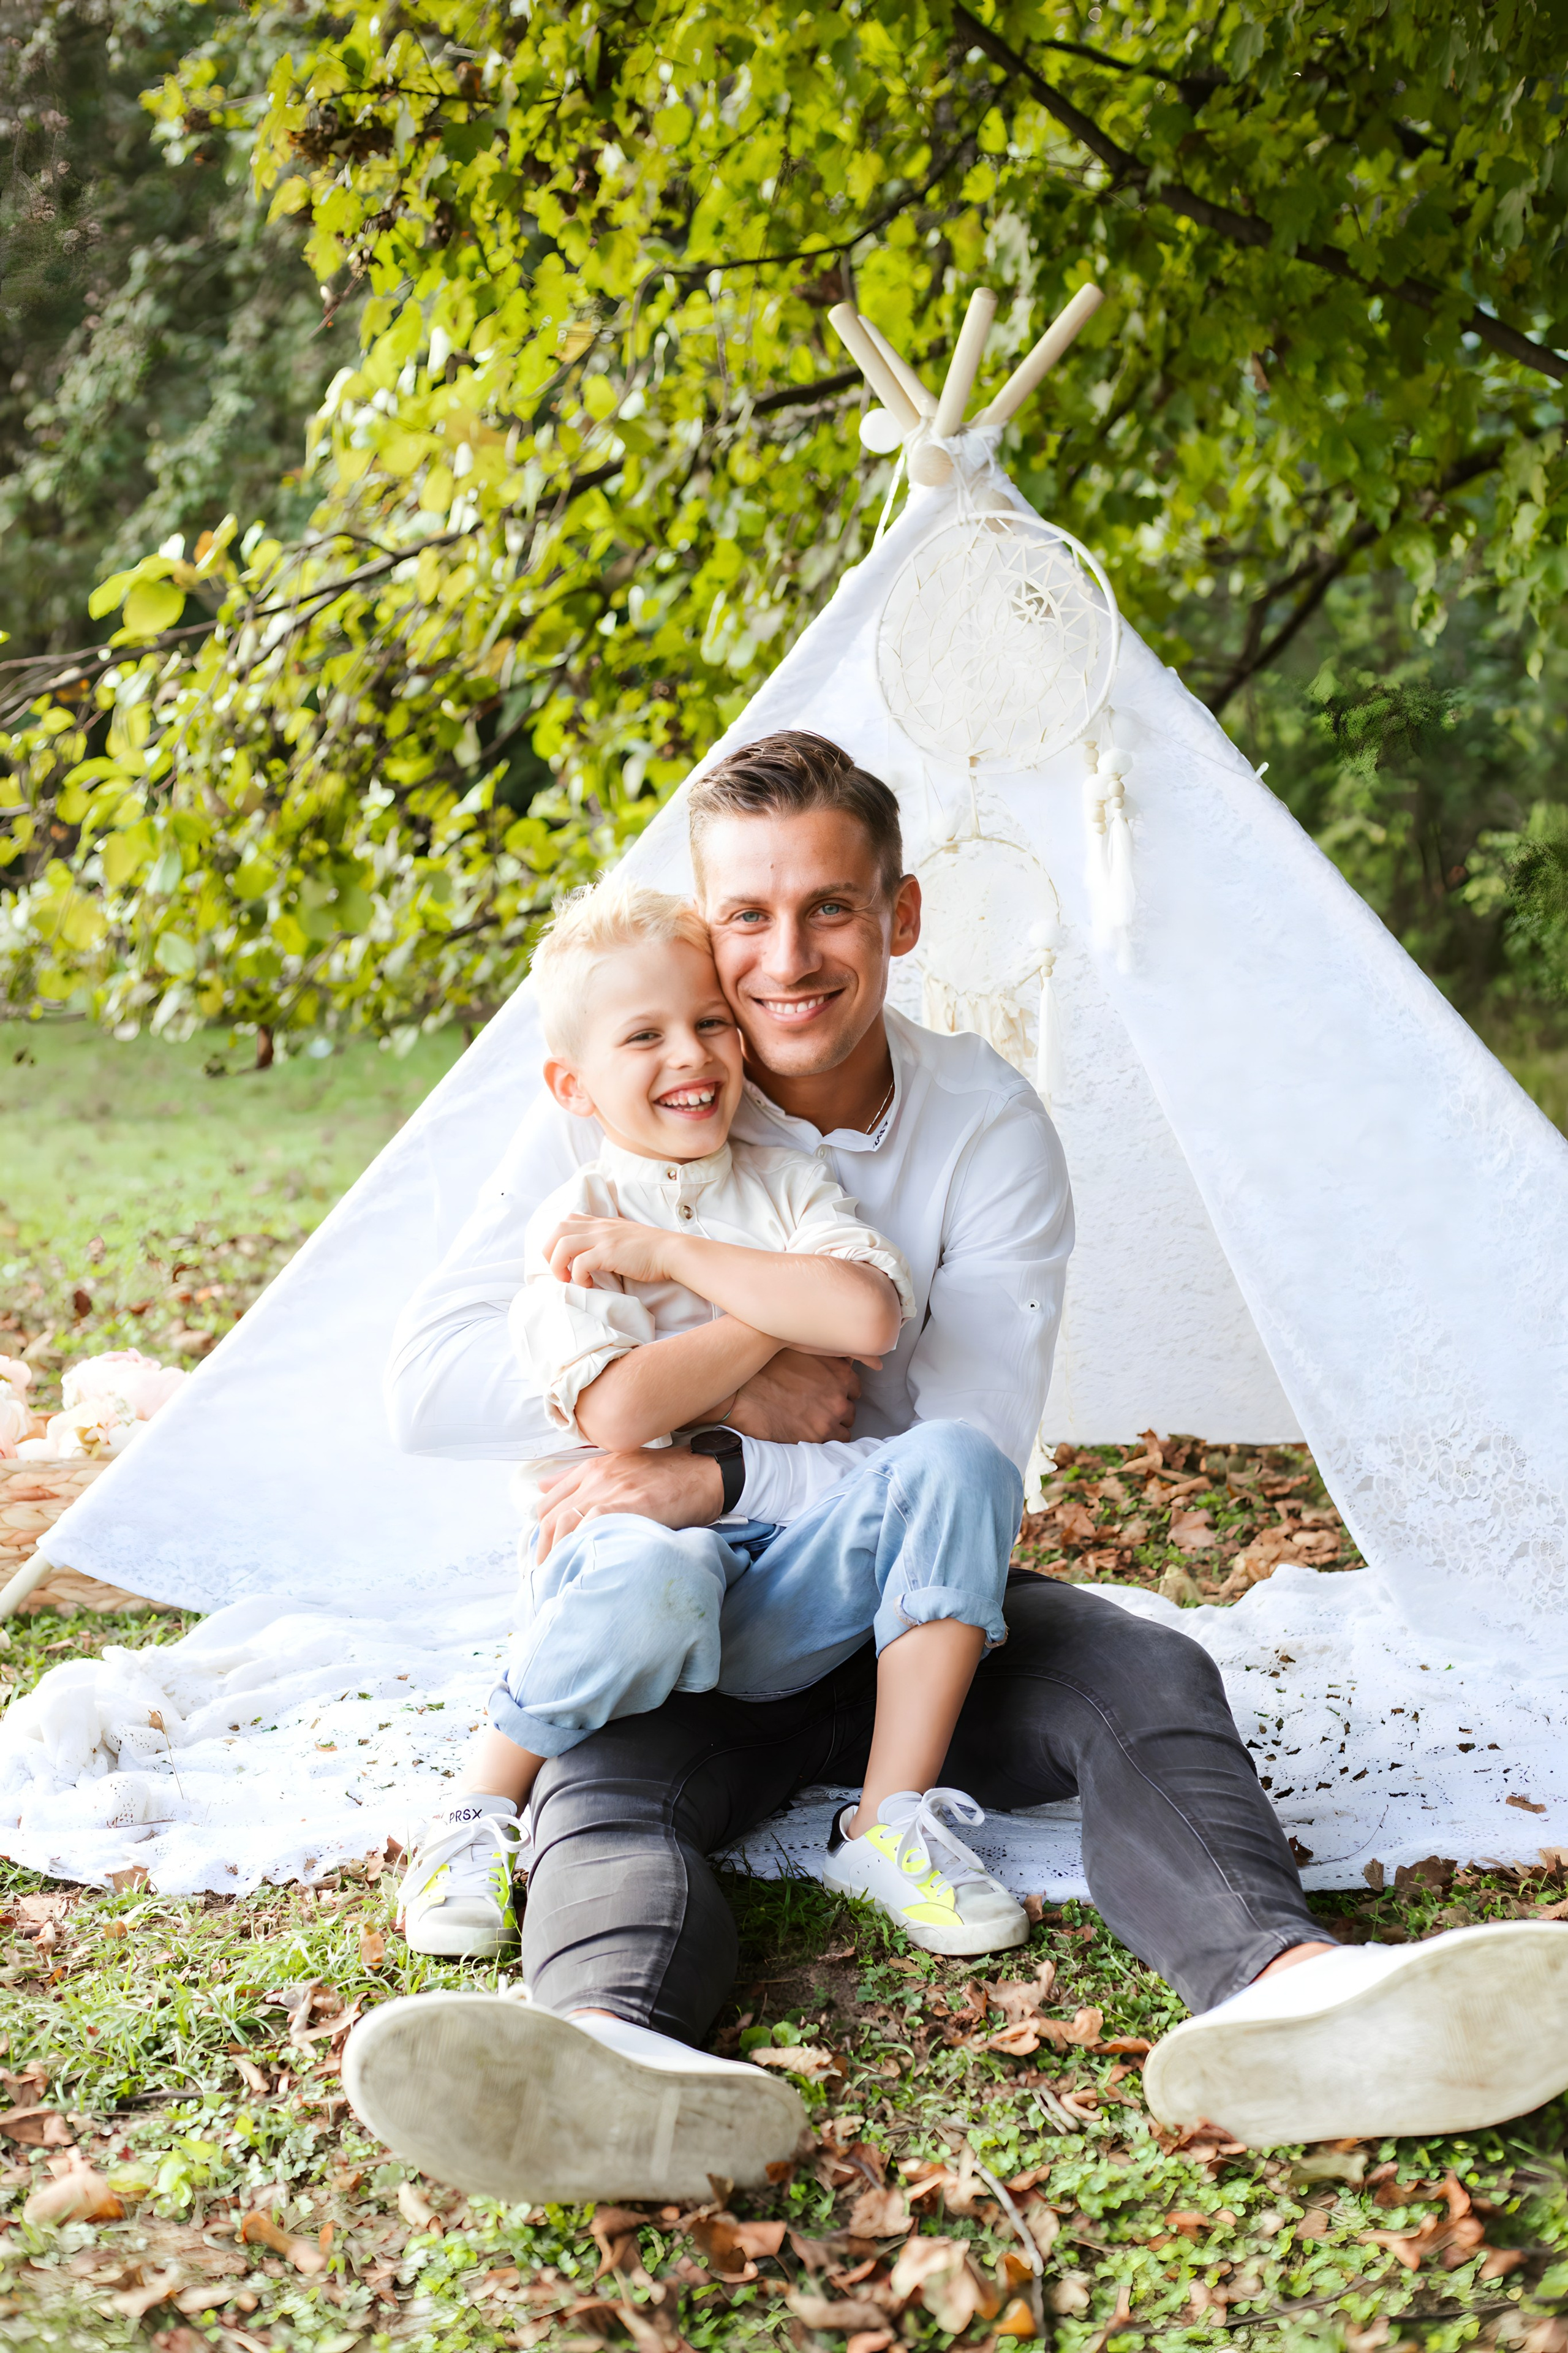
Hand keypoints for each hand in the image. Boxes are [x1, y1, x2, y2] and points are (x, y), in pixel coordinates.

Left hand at [534, 1445, 723, 1561]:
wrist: (705, 1472)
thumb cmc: (669, 1475)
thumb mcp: (620, 1466)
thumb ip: (580, 1478)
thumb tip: (543, 1488)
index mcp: (591, 1469)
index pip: (547, 1505)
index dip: (542, 1536)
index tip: (547, 1557)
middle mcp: (594, 1479)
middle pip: (549, 1520)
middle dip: (544, 1552)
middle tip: (550, 1576)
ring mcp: (608, 1491)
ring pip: (563, 1525)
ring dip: (557, 1555)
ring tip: (562, 1579)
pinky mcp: (626, 1505)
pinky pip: (589, 1529)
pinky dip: (581, 1549)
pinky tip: (584, 1569)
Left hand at [545, 1214, 673, 1289]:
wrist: (672, 1252)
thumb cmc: (652, 1249)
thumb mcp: (625, 1234)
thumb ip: (609, 1237)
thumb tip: (595, 1251)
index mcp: (602, 1222)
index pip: (568, 1219)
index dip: (558, 1239)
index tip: (564, 1259)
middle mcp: (599, 1226)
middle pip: (557, 1229)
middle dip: (550, 1252)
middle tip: (560, 1271)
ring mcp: (603, 1238)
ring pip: (563, 1244)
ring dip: (558, 1265)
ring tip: (568, 1279)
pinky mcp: (609, 1253)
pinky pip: (580, 1263)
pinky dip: (578, 1277)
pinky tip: (588, 1285)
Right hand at [724, 1348, 861, 1442]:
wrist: (742, 1393)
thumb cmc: (767, 1368)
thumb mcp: (802, 1351)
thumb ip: (828, 1357)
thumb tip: (845, 1359)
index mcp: (839, 1373)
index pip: (854, 1387)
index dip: (840, 1391)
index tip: (830, 1394)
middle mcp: (838, 1396)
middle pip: (849, 1408)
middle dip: (836, 1409)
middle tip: (818, 1409)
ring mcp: (829, 1418)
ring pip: (844, 1428)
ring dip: (833, 1426)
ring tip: (814, 1423)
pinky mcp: (816, 1437)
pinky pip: (834, 1443)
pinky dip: (825, 1439)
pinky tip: (810, 1433)